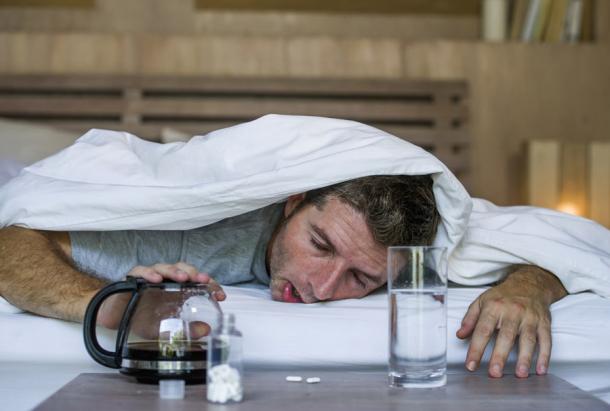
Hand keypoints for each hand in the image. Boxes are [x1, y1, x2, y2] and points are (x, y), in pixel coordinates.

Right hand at [97, 262, 224, 330]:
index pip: (197, 282)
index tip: (220, 295)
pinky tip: (156, 279)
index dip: (210, 286)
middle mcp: (166, 280)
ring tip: (183, 278)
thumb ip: (185, 330)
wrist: (114, 318)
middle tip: (204, 280)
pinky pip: (140, 271)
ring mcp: (150, 277)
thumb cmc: (141, 318)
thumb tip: (206, 330)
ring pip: (165, 267)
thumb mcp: (165, 329)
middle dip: (195, 273)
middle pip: (183, 270)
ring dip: (175, 271)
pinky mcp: (132, 277)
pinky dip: (148, 273)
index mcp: (177, 290)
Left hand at [456, 265, 566, 377]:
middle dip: (500, 355)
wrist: (529, 284)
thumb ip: (470, 319)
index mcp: (493, 307)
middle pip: (506, 336)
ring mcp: (530, 317)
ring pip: (528, 339)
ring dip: (525, 358)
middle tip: (494, 373)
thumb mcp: (481, 301)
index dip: (476, 348)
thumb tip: (460, 335)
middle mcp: (512, 312)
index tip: (471, 365)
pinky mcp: (544, 323)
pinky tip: (541, 369)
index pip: (482, 330)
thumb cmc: (502, 296)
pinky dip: (545, 355)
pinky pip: (546, 340)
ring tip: (520, 374)